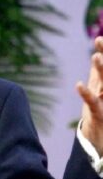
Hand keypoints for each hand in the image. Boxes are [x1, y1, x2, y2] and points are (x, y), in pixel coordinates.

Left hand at [77, 37, 102, 156]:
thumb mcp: (98, 89)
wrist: (100, 139)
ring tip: (95, 57)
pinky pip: (93, 103)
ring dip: (101, 70)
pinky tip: (79, 85)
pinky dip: (86, 94)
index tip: (98, 39)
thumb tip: (98, 53)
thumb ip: (97, 72)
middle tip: (99, 41)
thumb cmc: (100, 110)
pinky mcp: (99, 115)